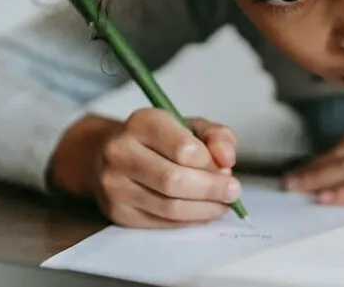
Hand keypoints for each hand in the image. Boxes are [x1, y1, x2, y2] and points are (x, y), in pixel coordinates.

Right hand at [50, 109, 241, 227]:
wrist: (110, 153)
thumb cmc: (159, 139)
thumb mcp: (192, 126)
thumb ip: (217, 137)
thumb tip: (227, 160)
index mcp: (143, 122)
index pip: (183, 148)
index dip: (210, 164)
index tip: (227, 170)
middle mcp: (121, 151)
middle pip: (174, 180)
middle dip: (211, 190)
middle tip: (233, 193)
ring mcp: (114, 184)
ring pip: (168, 206)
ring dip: (203, 209)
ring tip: (222, 205)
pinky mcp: (117, 211)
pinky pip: (160, 222)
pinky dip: (187, 221)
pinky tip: (201, 212)